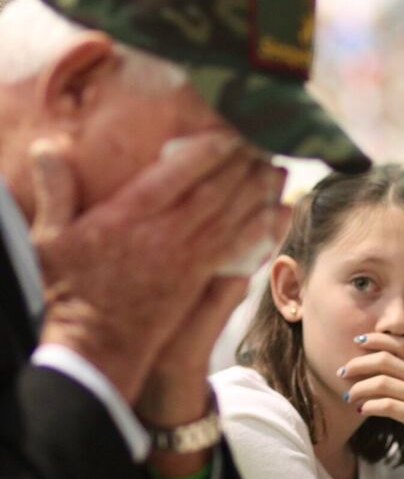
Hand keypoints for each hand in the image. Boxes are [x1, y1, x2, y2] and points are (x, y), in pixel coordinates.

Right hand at [31, 132, 286, 404]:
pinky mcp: (198, 282)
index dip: (207, 150)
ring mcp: (185, 261)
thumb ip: (55, 194)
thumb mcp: (50, 242)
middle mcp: (163, 236)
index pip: (176, 175)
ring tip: (280, 169)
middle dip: (242, 164)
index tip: (230, 131)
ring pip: (232, 218)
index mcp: (128, 218)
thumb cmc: (70, 291)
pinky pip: (237, 251)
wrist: (94, 346)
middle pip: (214, 192)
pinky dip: (261, 231)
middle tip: (266, 141)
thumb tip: (47, 147)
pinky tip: (278, 216)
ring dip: (258, 192)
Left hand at [342, 333, 403, 478]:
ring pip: (382, 383)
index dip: (377, 339)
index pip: (401, 343)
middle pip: (386, 360)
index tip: (355, 341)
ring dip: (359, 388)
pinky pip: (388, 406)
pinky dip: (369, 406)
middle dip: (358, 364)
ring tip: (348, 396)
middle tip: (341, 373)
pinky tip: (360, 409)